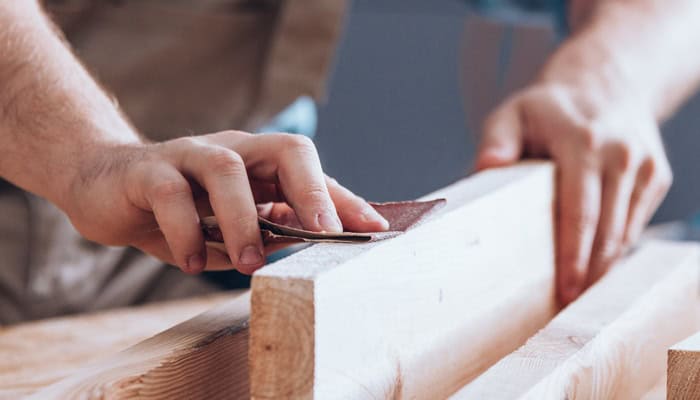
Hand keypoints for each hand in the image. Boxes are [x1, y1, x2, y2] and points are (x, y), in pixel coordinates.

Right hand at [63, 131, 388, 273]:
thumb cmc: (180, 210)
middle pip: (286, 149)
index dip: (344, 199)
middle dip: (312, 192)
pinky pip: (171, 195)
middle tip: (323, 235)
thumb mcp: (230, 225)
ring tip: (248, 265)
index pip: (312, 172)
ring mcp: (188, 155)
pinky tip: (192, 263)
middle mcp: (231, 151)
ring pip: (228, 171)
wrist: (104, 186)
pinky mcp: (147, 171)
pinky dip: (187, 232)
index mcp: (258, 165)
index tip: (375, 228)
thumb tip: (316, 246)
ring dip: (244, 222)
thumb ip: (269, 232)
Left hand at [475, 82, 671, 304]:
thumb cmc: (550, 108)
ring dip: (604, 268)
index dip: (573, 255)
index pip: (581, 211)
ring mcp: (645, 167)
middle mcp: (622, 155)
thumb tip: (484, 169)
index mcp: (584, 142)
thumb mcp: (514, 113)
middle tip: (567, 306)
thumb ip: (497, 140)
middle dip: (589, 274)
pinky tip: (596, 267)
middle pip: (607, 231)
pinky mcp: (657, 177)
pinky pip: (635, 224)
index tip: (564, 289)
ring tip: (579, 295)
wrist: (607, 84)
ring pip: (626, 233)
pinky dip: (616, 248)